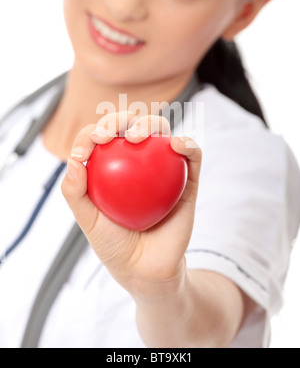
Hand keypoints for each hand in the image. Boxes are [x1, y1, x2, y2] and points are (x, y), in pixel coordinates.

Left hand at [61, 111, 201, 297]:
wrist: (147, 270)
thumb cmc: (115, 244)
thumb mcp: (88, 221)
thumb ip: (75, 192)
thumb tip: (74, 160)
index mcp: (115, 165)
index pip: (103, 137)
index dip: (92, 133)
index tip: (85, 150)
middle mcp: (140, 160)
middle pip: (132, 125)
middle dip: (118, 118)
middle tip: (108, 134)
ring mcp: (165, 167)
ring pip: (162, 132)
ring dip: (150, 123)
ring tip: (136, 136)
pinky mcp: (188, 179)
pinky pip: (192, 156)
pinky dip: (187, 144)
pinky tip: (176, 144)